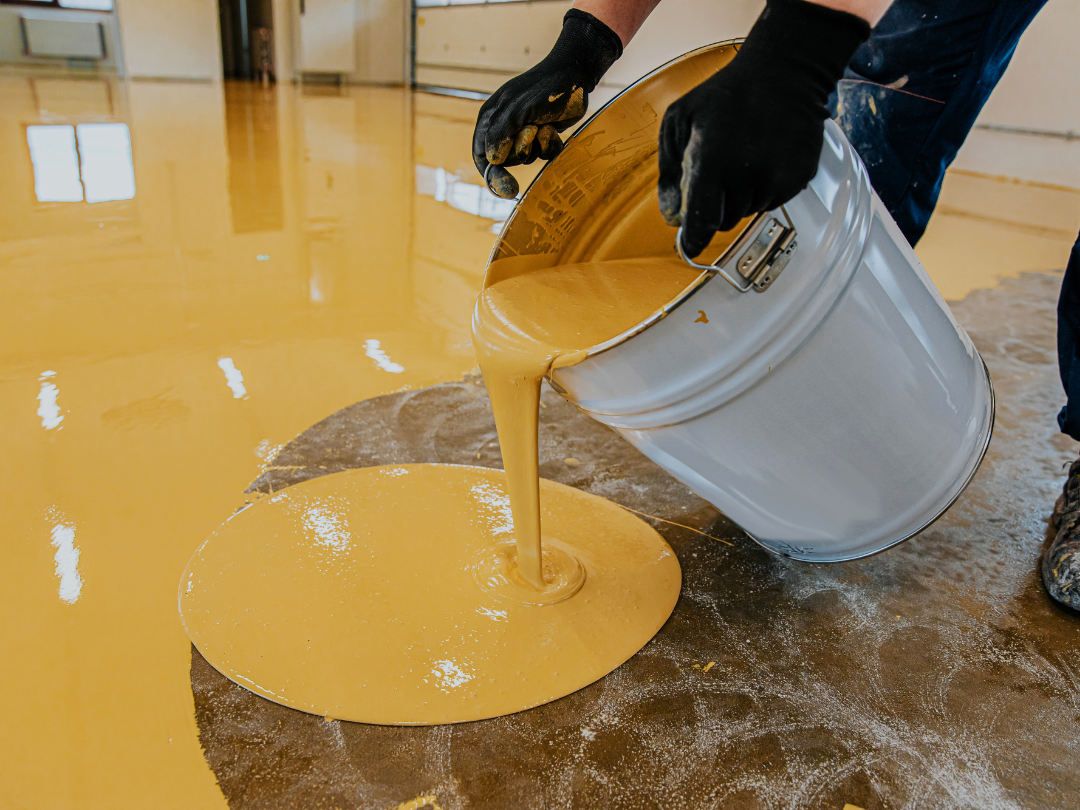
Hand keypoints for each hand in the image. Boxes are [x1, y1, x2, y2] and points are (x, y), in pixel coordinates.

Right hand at [473, 9, 621, 198]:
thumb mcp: (518, 110)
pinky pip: (543, 154)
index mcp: (490, 119)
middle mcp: (504, 127)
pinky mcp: (542, 135)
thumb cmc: (544, 89)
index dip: (492, 175)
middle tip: (532, 130)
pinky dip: (550, 145)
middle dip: (521, 150)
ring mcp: (524, 131)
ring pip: (526, 158)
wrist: (575, 75)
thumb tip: (492, 160)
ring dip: (538, 146)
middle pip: (505, 161)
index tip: (508, 189)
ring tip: (544, 124)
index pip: (481, 156)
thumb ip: (501, 134)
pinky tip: (554, 128)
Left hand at [658, 0, 869, 257]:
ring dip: (740, 195)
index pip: (702, 223)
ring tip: (743, 156)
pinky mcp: (798, 180)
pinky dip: (763, 188)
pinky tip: (763, 157)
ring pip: (748, 212)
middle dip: (715, 204)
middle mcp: (748, 176)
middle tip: (719, 170)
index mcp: (714, 161)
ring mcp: (777, 179)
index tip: (689, 247)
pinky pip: (771, 201)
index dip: (693, 239)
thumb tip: (672, 217)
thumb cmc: (725, 94)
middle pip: (724, 220)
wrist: (784, 73)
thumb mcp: (679, 121)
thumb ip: (669, 172)